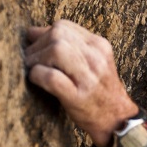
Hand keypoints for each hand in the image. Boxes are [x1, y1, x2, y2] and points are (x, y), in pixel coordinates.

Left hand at [23, 20, 140, 146]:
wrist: (117, 119)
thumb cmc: (97, 90)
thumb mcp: (93, 62)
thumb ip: (71, 47)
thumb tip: (32, 33)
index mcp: (99, 45)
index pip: (63, 26)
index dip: (42, 34)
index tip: (35, 47)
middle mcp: (96, 57)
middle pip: (57, 34)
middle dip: (37, 45)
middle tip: (29, 59)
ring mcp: (88, 77)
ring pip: (56, 50)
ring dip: (36, 58)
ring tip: (32, 68)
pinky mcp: (78, 96)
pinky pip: (51, 77)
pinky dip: (37, 75)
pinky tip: (35, 79)